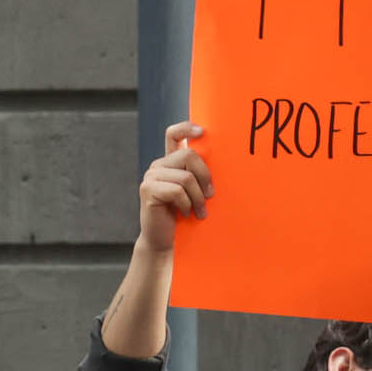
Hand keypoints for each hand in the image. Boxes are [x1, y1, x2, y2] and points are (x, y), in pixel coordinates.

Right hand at [136, 122, 209, 256]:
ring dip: (198, 197)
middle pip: (188, 155)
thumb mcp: (195, 191)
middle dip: (205, 176)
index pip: (174, 134)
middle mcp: (159, 166)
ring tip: (200, 212)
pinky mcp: (148, 190)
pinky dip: (186, 205)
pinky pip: (177, 191)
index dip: (186, 128)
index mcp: (170, 162)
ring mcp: (151, 177)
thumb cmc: (184, 216)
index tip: (202, 132)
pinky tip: (185, 214)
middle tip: (210, 196)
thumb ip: (199, 175)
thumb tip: (223, 159)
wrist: (165, 242)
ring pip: (186, 177)